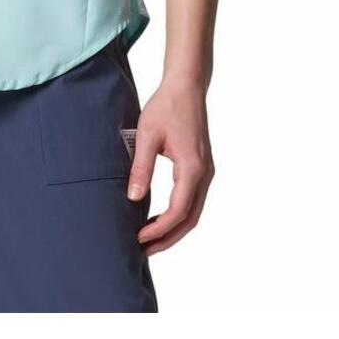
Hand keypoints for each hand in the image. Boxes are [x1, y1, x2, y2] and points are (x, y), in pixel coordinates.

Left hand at [126, 76, 214, 257]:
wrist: (185, 86)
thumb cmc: (165, 106)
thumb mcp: (146, 135)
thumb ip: (141, 167)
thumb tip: (132, 199)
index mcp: (192, 167)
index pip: (178, 211)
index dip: (158, 229)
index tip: (137, 238)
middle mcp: (204, 174)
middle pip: (190, 219)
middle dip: (167, 238)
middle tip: (143, 252)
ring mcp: (206, 172)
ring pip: (194, 212)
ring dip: (173, 229)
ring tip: (149, 240)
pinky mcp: (202, 168)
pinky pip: (193, 200)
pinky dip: (178, 215)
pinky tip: (159, 218)